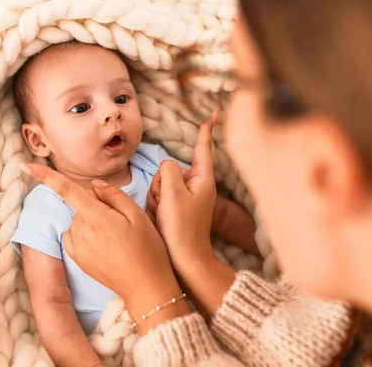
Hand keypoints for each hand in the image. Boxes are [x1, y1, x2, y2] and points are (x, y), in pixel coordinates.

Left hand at [19, 165, 182, 315]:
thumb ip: (113, 195)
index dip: (44, 176)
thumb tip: (94, 185)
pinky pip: (75, 235)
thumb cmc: (147, 249)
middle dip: (97, 204)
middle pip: (82, 204)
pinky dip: (86, 234)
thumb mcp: (138, 215)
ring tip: (118, 236)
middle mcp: (80, 231)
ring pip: (80, 220)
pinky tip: (106, 244)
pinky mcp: (77, 258)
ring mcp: (77, 246)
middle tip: (123, 221)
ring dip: (93, 220)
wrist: (145, 287)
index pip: (66, 190)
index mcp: (95, 216)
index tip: (25, 166)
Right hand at [149, 111, 217, 269]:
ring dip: (157, 196)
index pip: (203, 147)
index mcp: (203, 179)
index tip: (215, 111)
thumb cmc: (181, 228)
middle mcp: (197, 185)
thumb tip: (168, 166)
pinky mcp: (177, 206)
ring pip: (161, 182)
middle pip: (170, 167)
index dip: (206, 128)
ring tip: (165, 213)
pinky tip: (162, 218)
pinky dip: (156, 205)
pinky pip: (159, 195)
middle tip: (166, 203)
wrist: (184, 260)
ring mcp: (186, 196)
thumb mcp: (173, 193)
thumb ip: (168, 170)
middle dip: (161, 182)